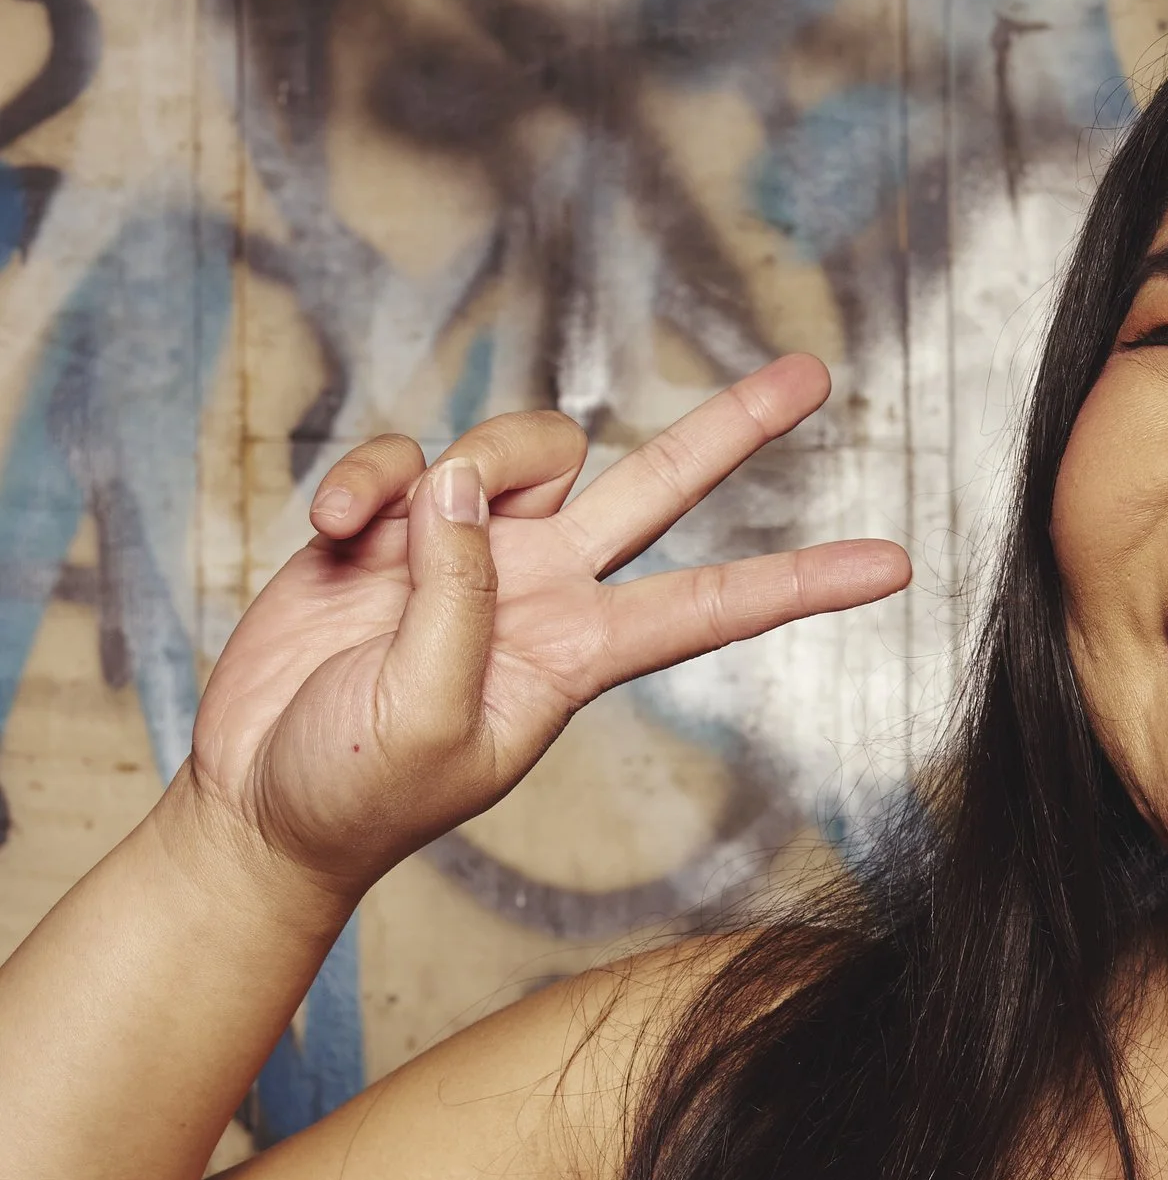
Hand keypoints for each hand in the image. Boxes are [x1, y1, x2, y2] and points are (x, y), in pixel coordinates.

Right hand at [184, 357, 909, 906]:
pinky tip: (331, 530)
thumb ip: (460, 601)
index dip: (803, 581)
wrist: (261, 803)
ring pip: (518, 448)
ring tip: (378, 529)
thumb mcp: (430, 717)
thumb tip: (461, 484)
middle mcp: (543, 591)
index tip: (895, 565)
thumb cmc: (357, 794)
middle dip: (732, 428)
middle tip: (816, 375)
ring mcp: (470, 553)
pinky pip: (403, 458)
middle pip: (658, 486)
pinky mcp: (393, 528)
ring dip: (458, 461)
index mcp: (576, 656)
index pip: (713, 607)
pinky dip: (364, 479)